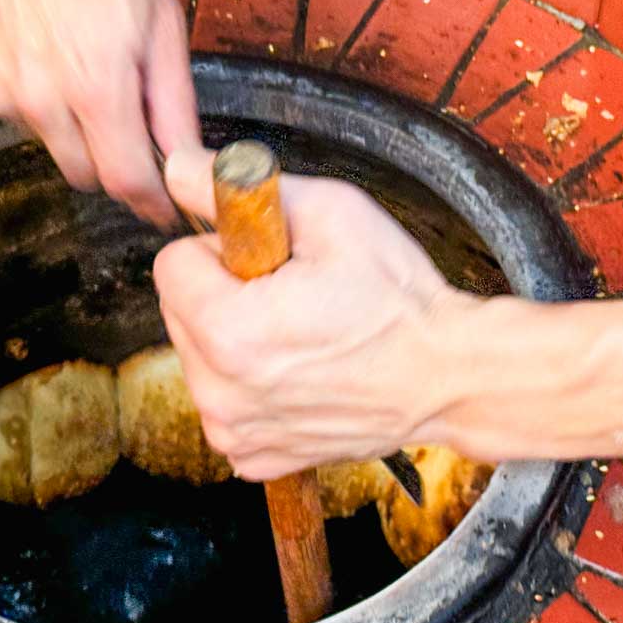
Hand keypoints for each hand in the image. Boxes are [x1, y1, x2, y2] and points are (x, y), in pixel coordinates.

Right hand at [0, 0, 200, 226]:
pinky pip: (10, 112)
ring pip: (47, 142)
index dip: (152, 203)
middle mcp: (41, 98)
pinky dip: (30, 96)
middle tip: (125, 117)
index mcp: (97, 87)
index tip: (165, 208)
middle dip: (111, 160)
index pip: (127, 182)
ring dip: (68, 123)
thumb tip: (188, 162)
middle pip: (85, 174)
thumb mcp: (161, 22)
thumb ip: (174, 102)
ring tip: (75, 60)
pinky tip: (38, 47)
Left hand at [152, 147, 458, 478]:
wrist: (448, 376)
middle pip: (180, 311)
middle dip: (223, 292)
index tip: (272, 259)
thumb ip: (238, 188)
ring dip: (234, 337)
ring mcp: (235, 432)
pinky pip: (224, 399)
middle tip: (291, 294)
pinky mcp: (252, 456)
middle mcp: (220, 394)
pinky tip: (302, 371)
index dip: (224, 248)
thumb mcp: (328, 214)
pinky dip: (252, 383)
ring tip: (302, 332)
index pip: (173, 263)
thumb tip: (177, 167)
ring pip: (199, 355)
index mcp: (228, 332)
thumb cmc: (398, 298)